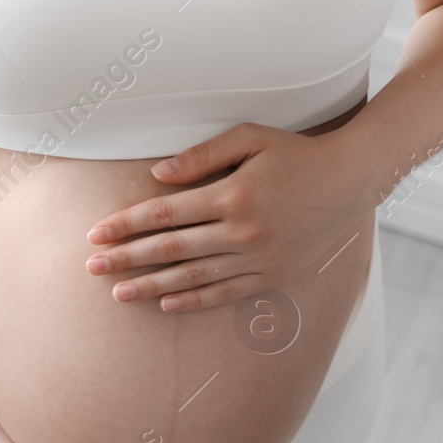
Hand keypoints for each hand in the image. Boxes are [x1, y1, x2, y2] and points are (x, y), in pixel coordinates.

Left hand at [84, 122, 372, 311]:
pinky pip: (225, 293)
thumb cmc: (296, 153)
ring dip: (152, 287)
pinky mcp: (272, 275)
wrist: (350, 181)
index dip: (126, 225)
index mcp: (232, 194)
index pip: (165, 214)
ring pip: (193, 277)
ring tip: (119, 294)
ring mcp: (258, 257)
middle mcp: (243, 231)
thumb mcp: (251, 138)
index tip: (97, 234)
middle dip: (127, 258)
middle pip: (171, 249)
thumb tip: (157, 175)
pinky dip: (194, 301)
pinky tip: (166, 305)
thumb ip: (202, 156)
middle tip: (92, 268)